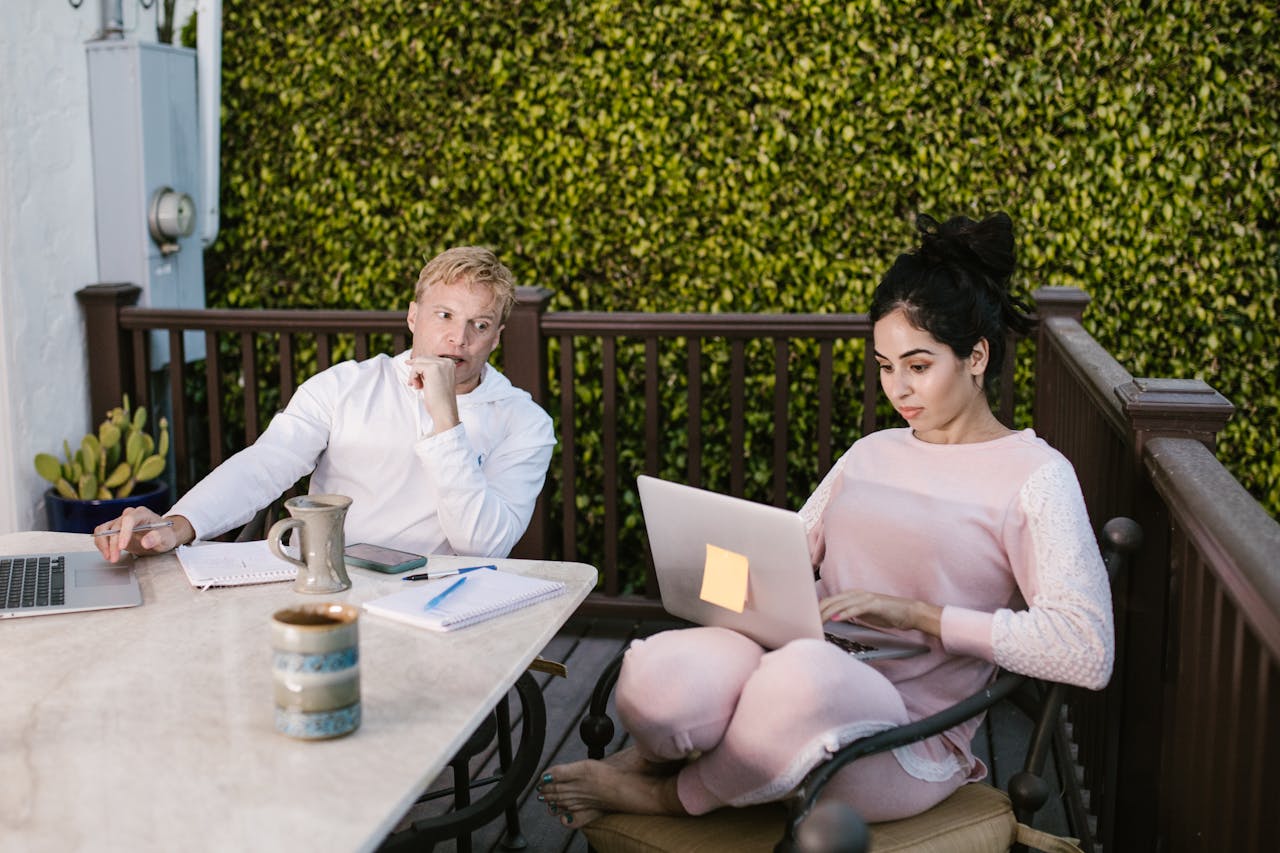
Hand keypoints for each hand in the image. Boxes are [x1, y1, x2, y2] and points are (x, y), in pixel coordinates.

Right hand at [94, 507, 192, 562]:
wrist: (162, 537)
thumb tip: (146, 541)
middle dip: (113, 544)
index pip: (129, 519)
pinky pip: (101, 533)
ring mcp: (120, 521)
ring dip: (104, 544)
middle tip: (114, 558)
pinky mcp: (114, 529)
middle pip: (116, 527)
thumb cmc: (165, 535)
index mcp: (143, 513)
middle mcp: (129, 515)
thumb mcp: (166, 538)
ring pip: (104, 529)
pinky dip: (101, 544)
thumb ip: (158, 538)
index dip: (124, 533)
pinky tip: (107, 553)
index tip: (122, 546)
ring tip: (110, 557)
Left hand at [406, 354, 460, 433]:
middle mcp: (447, 362)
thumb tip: (410, 361)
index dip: (419, 367)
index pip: (430, 359)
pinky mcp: (433, 368)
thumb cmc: (439, 399)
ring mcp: (441, 364)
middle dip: (416, 371)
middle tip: (414, 384)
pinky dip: (412, 377)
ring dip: (413, 374)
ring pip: (418, 362)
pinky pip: (416, 367)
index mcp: (450, 364)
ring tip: (417, 386)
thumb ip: (428, 371)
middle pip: (423, 358)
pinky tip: (417, 387)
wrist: (444, 410)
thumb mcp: (435, 381)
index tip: (414, 378)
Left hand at [818, 588, 941, 636]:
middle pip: (831, 601)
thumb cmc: (886, 614)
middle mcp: (856, 594)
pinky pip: (855, 609)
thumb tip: (834, 619)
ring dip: (826, 614)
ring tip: (816, 623)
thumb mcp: (863, 614)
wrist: (908, 612)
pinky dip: (844, 613)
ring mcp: (865, 598)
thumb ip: (849, 613)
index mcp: (852, 596)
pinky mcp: (874, 604)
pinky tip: (835, 619)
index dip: (816, 609)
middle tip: (807, 623)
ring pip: (840, 604)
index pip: (829, 601)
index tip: (807, 619)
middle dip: (817, 612)